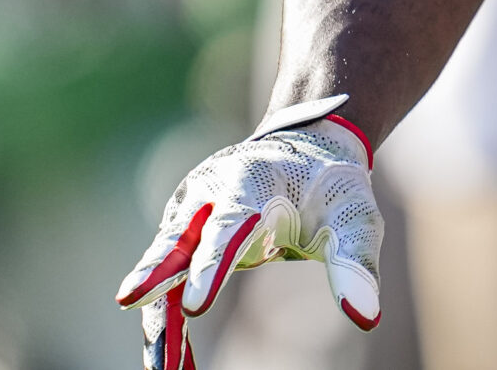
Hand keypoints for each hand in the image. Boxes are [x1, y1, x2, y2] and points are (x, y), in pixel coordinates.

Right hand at [118, 96, 382, 366]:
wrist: (307, 149)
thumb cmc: (332, 188)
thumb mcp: (356, 219)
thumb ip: (356, 265)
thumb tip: (366, 318)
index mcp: (253, 182)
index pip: (229, 225)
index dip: (210, 264)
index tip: (195, 305)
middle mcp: (211, 194)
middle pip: (178, 239)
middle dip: (155, 274)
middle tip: (130, 302)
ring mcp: (191, 213)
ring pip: (164, 268)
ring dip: (159, 318)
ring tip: (162, 369)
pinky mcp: (184, 235)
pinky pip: (170, 283)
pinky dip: (169, 322)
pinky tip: (172, 363)